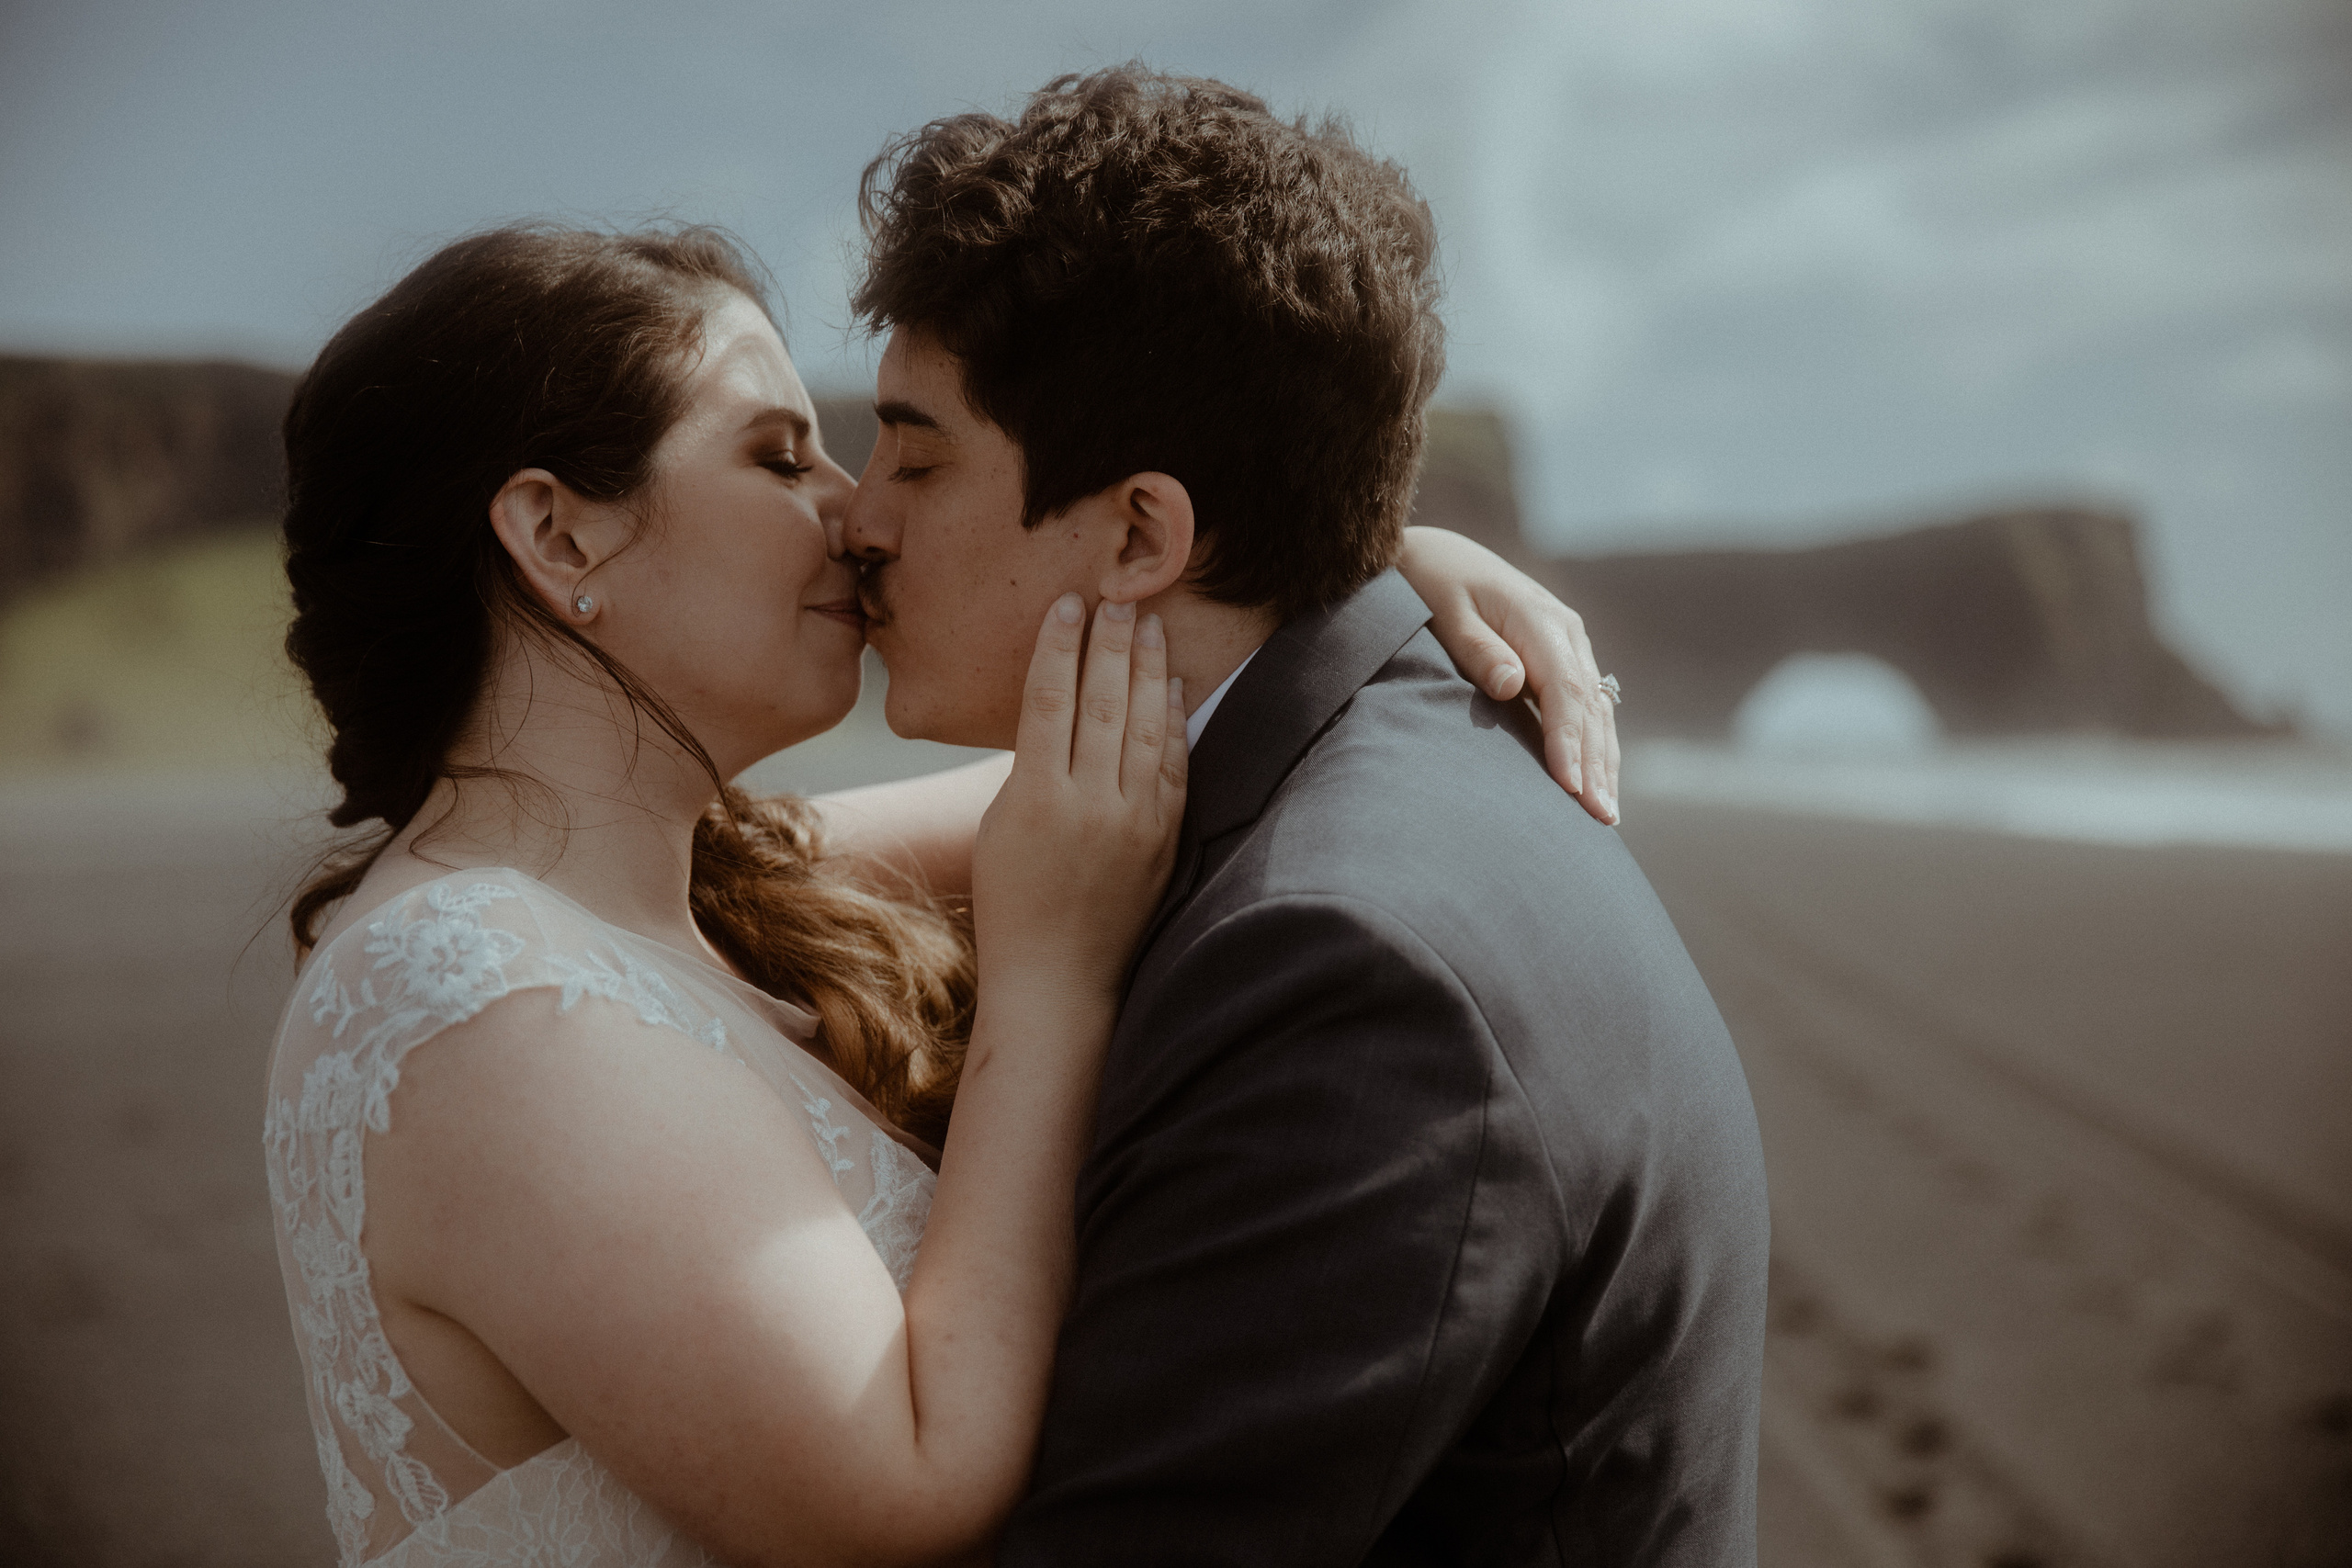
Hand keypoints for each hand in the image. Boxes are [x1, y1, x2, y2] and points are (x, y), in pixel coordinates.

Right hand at [972, 594, 1188, 1000]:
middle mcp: (1090, 804)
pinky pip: (1174, 767)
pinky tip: (1174, 687)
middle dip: (1110, 644)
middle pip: (1103, 702)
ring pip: (1146, 727)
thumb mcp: (1001, 827)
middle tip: (1117, 600)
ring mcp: (1134, 822)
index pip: (1048, 700)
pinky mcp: (1164, 840)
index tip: (1066, 605)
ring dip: (1148, 670)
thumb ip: (1031, 769)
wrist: (1058, 980)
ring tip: (1150, 626)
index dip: (1058, 646)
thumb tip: (1058, 712)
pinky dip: (1175, 722)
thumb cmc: (1013, 903)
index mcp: (1035, 797)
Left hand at [1397, 526, 1620, 824]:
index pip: (1564, 690)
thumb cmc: (1432, 583)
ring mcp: (1570, 644)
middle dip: (1596, 765)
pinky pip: (1588, 706)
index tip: (1568, 787)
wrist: (1437, 555)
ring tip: (1607, 813)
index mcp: (1539, 620)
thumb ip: (1476, 648)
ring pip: (1597, 710)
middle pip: (1589, 707)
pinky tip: (1597, 780)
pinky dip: (1596, 744)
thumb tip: (1510, 684)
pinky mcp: (1563, 657)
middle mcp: (1566, 632)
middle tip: (1600, 818)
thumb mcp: (1444, 610)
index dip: (1568, 740)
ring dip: (1604, 761)